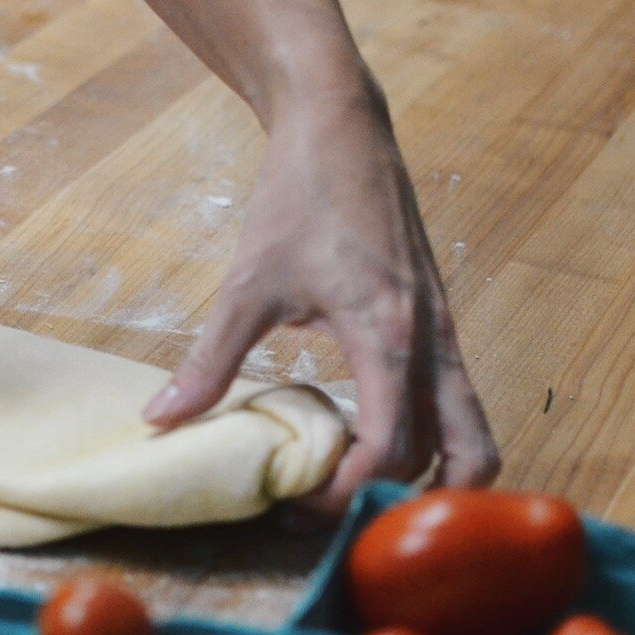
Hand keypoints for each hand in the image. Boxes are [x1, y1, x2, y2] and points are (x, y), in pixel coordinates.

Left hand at [142, 85, 498, 521]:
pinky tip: (367, 435)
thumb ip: (209, 360)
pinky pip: (457, 401)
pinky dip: (431, 437)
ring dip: (433, 475)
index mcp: (389, 336)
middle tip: (325, 507)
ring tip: (361, 489)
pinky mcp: (441, 321)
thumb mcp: (247, 283)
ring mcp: (446, 331)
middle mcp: (434, 341)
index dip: (344, 492)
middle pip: (449, 457)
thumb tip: (161, 421)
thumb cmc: (299, 197)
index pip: (387, 448)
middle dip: (393, 496)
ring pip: (472, 433)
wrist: (340, 127)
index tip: (292, 506)